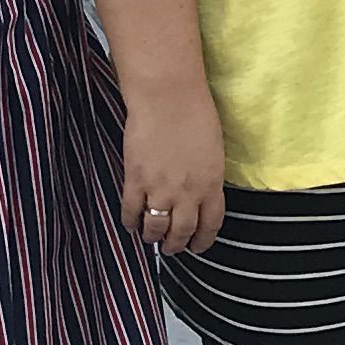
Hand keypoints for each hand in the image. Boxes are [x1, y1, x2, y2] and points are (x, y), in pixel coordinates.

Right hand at [120, 81, 225, 253]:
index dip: (203, 241)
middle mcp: (187, 193)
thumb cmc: (195, 113)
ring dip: (152, 238)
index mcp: (211, 184)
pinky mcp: (135, 181)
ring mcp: (160, 189)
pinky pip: (131, 212)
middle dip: (176, 245)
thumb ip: (209, 177)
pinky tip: (131, 223)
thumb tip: (203, 194)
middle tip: (171, 248)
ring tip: (150, 238)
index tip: (198, 246)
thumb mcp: (214, 150)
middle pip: (182, 232)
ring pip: (155, 229)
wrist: (168, 96)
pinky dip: (130, 222)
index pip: (210, 224)